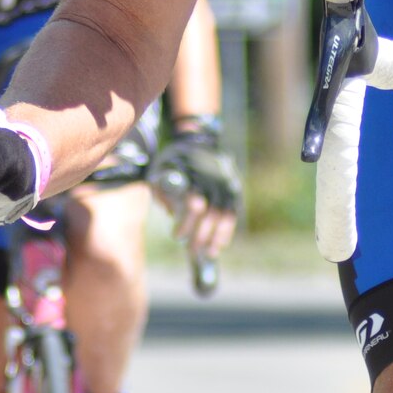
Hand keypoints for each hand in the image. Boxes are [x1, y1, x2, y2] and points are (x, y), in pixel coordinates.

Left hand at [150, 128, 240, 258]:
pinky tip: (221, 243)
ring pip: (225, 214)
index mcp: (194, 171)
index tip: (177, 237)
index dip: (186, 223)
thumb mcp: (159, 171)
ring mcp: (226, 180)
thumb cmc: (172, 159)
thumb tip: (175, 214)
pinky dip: (227, 229)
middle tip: (191, 250)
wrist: (195, 139)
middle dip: (201, 235)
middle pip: (210, 212)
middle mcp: (213, 176)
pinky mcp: (234, 185)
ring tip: (209, 253)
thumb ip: (164, 192)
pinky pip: (233, 211)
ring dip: (217, 237)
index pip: (193, 202)